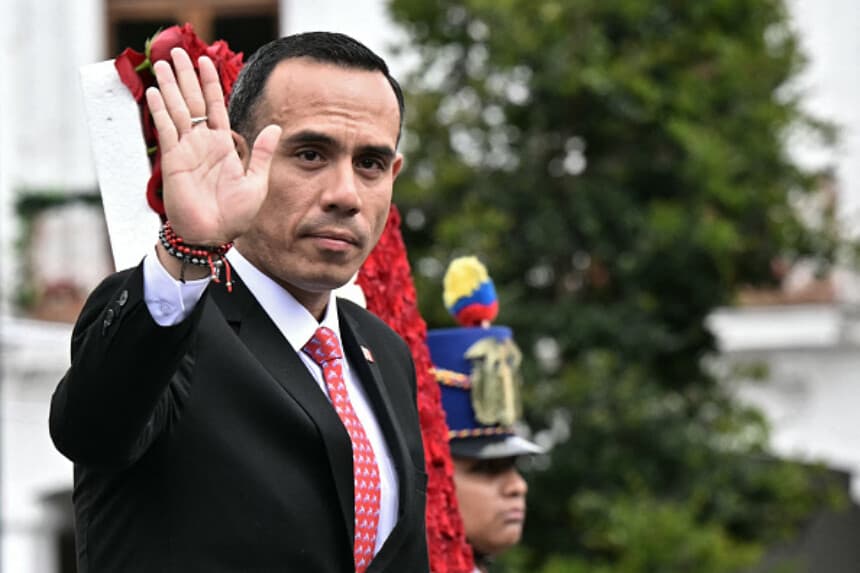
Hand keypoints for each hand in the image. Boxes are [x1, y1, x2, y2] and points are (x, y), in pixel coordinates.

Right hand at [145, 47, 281, 245]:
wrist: (213, 236)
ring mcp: (186, 150)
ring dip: (170, 86)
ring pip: (176, 110)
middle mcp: (202, 143)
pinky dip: (160, 111)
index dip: (209, 83)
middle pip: (192, 101)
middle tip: (176, 50)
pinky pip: (165, 131)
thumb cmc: (235, 215)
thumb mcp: (257, 182)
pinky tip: (155, 92)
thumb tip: (276, 127)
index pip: (215, 106)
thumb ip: (261, 153)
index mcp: (223, 145)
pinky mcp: (172, 161)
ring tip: (163, 62)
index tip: (204, 60)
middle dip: (185, 76)